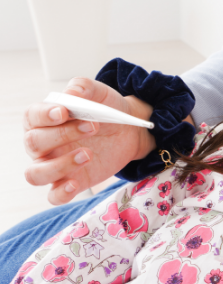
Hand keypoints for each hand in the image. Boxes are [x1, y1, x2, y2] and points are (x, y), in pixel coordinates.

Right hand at [23, 78, 156, 204]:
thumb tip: (71, 93)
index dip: (44, 115)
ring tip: (88, 154)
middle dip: (62, 135)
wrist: (129, 130)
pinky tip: (75, 184)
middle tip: (93, 127)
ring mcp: (54, 165)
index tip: (64, 112)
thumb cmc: (107, 109)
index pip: (32, 117)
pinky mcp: (70, 182)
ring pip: (36, 174)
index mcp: (44, 119)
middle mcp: (43, 144)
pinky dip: (60, 193)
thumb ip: (83, 87)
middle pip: (34, 144)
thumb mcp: (100, 93)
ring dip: (59, 166)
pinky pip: (54, 196)